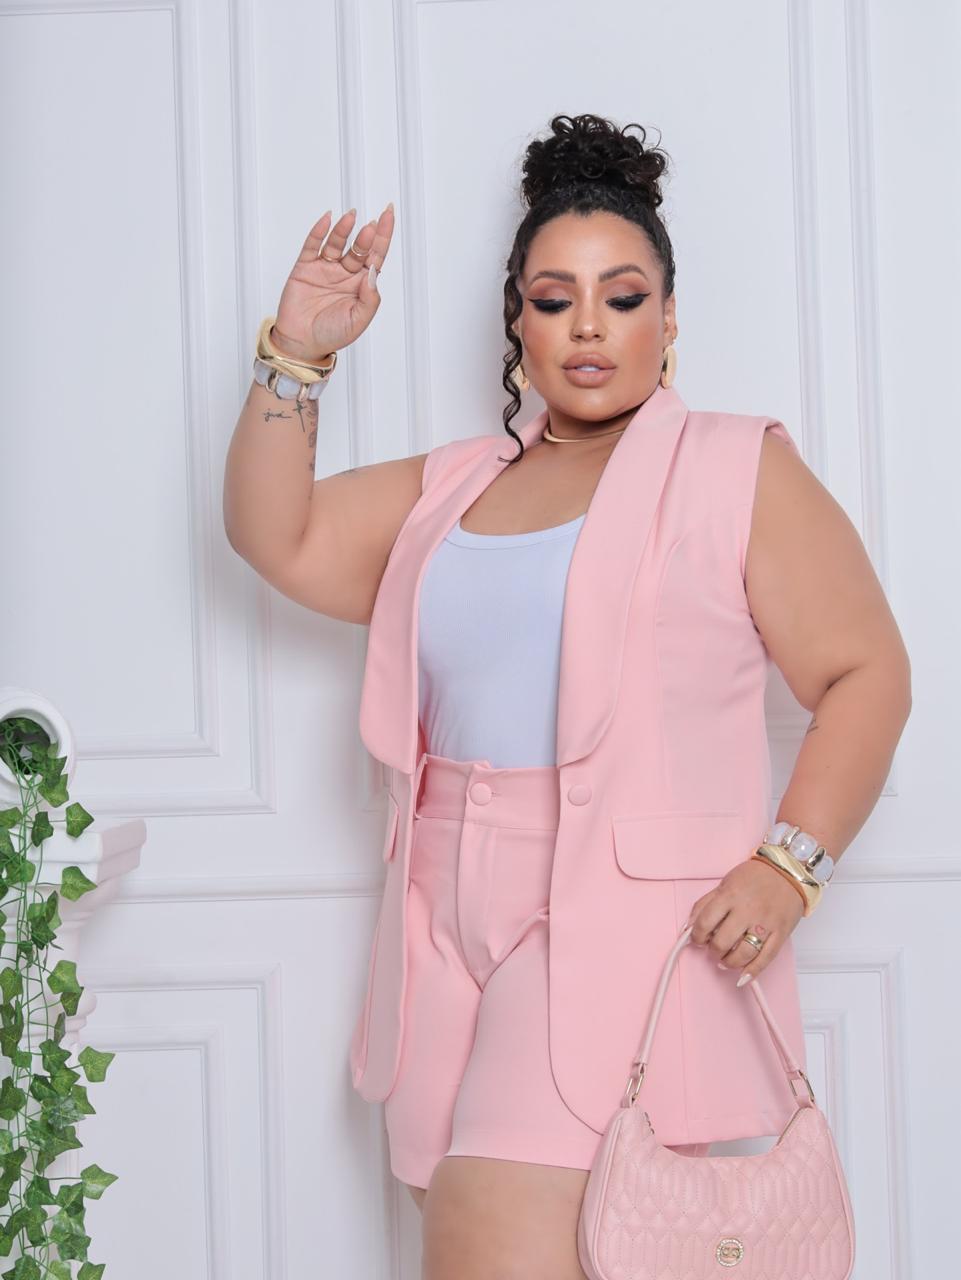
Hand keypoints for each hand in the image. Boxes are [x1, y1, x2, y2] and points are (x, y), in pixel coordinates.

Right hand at [272, 205, 395, 360]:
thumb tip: (375, 273)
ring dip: (344, 230)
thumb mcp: (358, 321)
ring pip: (337, 243)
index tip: (389, 215)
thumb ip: (369, 299)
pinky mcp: (305, 268)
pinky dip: (319, 232)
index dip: (384, 236)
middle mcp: (345, 273)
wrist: (302, 344)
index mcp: (361, 285)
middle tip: (373, 225)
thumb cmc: (332, 335)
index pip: (376, 256)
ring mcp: (325, 268)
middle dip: (367, 235)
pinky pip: (313, 245)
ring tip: (351, 218)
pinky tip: (327, 220)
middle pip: (359, 248)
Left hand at [685, 858, 804, 984]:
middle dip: (713, 951)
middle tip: (713, 950)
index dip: (697, 936)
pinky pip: (766, 958)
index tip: (698, 939)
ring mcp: (765, 924)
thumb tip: (689, 926)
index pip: (705, 922)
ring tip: (725, 961)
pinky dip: (753, 971)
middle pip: (722, 941)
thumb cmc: (755, 877)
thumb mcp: (725, 883)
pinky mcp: (780, 933)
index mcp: (730, 896)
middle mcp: (747, 910)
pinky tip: (743, 977)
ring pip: (743, 953)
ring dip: (729, 962)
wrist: (788, 872)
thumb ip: (706, 903)